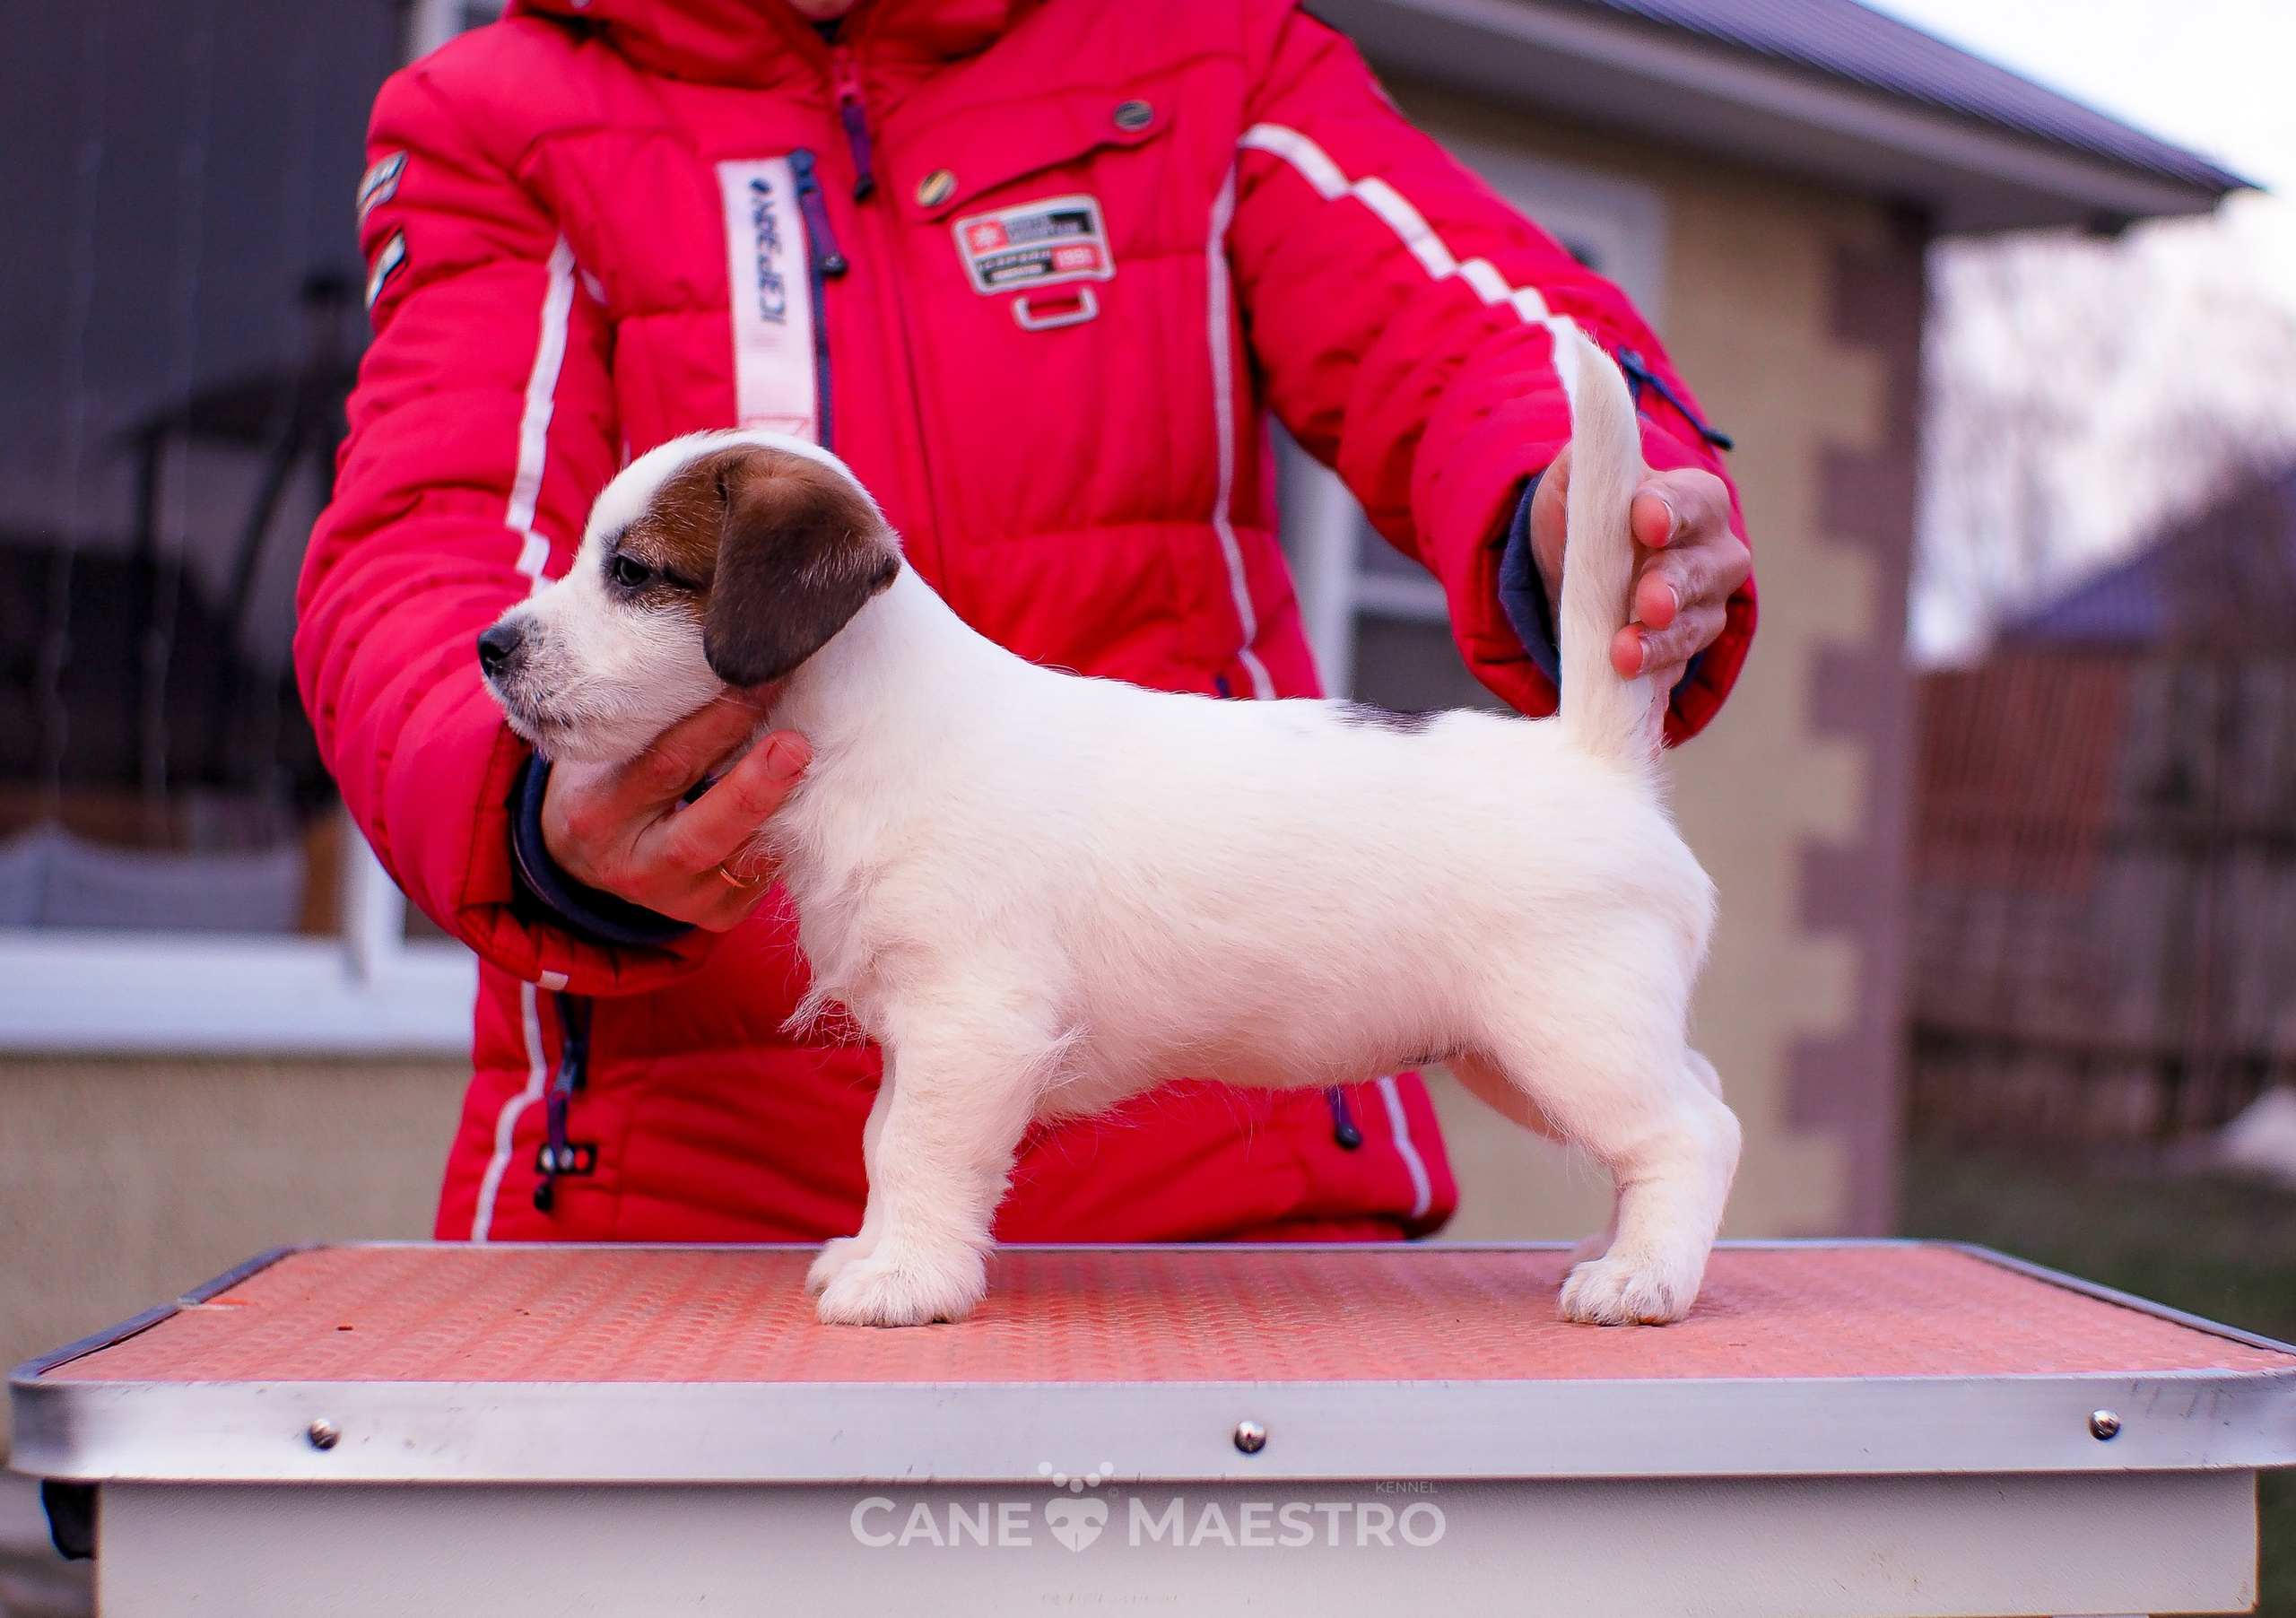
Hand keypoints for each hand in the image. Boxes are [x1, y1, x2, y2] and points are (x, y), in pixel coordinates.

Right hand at [540, 694, 811, 931]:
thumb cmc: (607, 778)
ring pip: (743, 861)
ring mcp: (676, 901)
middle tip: (796, 746)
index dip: (718, 724)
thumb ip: (661, 722)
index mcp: (598, 813)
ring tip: (813, 765)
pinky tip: (806, 803)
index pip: (665, 766)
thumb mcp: (611, 748)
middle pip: (703, 834)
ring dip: (784, 811)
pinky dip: (786, 838)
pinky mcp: (713, 916)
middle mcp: (633, 866)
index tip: (761, 682)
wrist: (582, 854)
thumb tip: (741, 674)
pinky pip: (761, 878)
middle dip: (756, 789)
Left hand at [1527, 449, 1748, 694]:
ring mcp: (1703, 611)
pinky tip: (1631, 691)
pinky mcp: (1680, 656)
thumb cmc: (1589, 514)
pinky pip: (1674, 672)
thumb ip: (1587, 460)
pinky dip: (1653, 682)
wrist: (1577, 569)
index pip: (1692, 502)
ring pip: (1695, 628)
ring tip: (1624, 656)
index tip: (1644, 520)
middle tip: (1648, 604)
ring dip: (1660, 645)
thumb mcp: (1577, 479)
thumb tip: (1590, 442)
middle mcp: (1713, 556)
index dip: (1669, 511)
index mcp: (1695, 500)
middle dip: (1673, 587)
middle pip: (1703, 572)